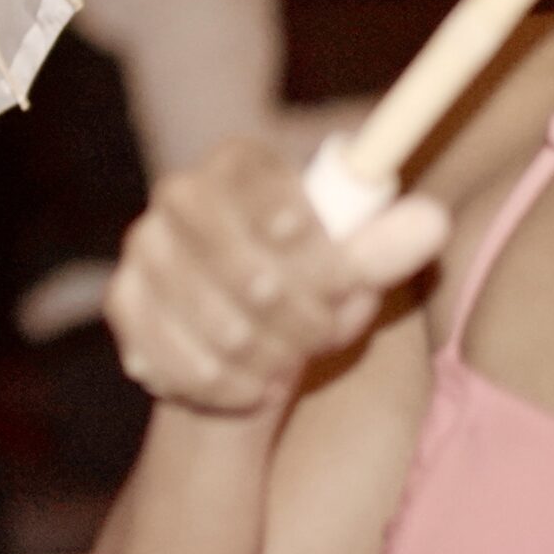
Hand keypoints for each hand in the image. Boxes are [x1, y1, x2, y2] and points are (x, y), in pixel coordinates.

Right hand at [106, 136, 450, 413]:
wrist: (246, 344)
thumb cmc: (309, 290)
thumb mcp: (353, 272)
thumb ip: (385, 248)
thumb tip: (430, 220)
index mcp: (237, 167)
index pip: (250, 179)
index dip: (288, 221)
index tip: (332, 268)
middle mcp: (179, 196)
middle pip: (231, 255)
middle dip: (294, 311)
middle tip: (325, 335)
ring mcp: (143, 249)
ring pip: (209, 315)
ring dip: (263, 354)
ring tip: (286, 364)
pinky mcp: (122, 302)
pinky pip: (172, 353)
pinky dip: (221, 383)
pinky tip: (246, 386)